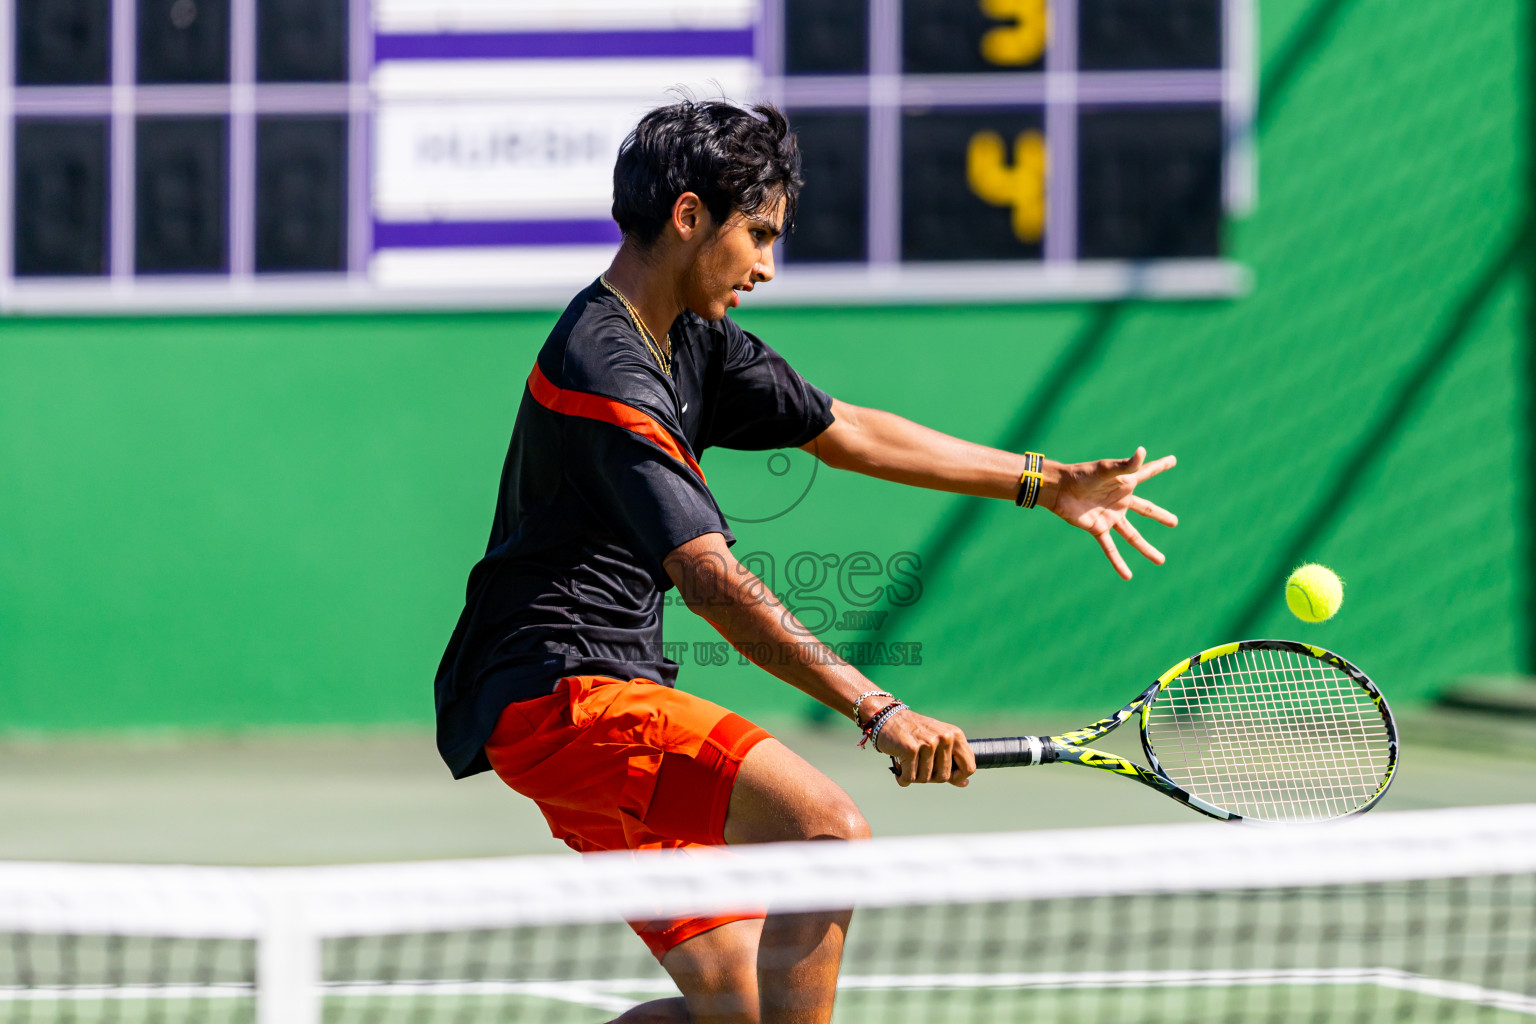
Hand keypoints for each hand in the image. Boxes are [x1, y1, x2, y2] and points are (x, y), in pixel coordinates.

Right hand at [874, 709, 975, 786]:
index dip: (958, 778)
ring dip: (914, 776)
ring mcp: (928, 743)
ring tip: (907, 764)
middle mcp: (944, 737)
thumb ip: (951, 762)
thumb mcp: (938, 741)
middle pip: (944, 777)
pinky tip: (899, 770)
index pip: (969, 767)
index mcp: (955, 735)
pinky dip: (902, 778)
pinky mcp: (911, 749)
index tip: (947, 777)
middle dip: (929, 777)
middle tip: (919, 766)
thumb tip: (964, 784)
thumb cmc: (915, 732)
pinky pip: (910, 777)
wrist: (888, 717)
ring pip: (925, 779)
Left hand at [1050, 447, 1177, 579]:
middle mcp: (1120, 501)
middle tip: (1174, 522)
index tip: (1173, 460)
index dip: (1159, 466)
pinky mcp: (1098, 528)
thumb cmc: (1081, 474)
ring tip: (1161, 561)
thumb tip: (1142, 451)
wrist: (1059, 489)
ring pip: (1132, 536)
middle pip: (1146, 510)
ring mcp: (1111, 516)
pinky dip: (1118, 562)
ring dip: (1146, 549)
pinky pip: (1110, 548)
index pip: (1147, 473)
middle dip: (1159, 516)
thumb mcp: (1106, 469)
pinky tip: (1127, 576)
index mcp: (1124, 483)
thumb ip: (1126, 465)